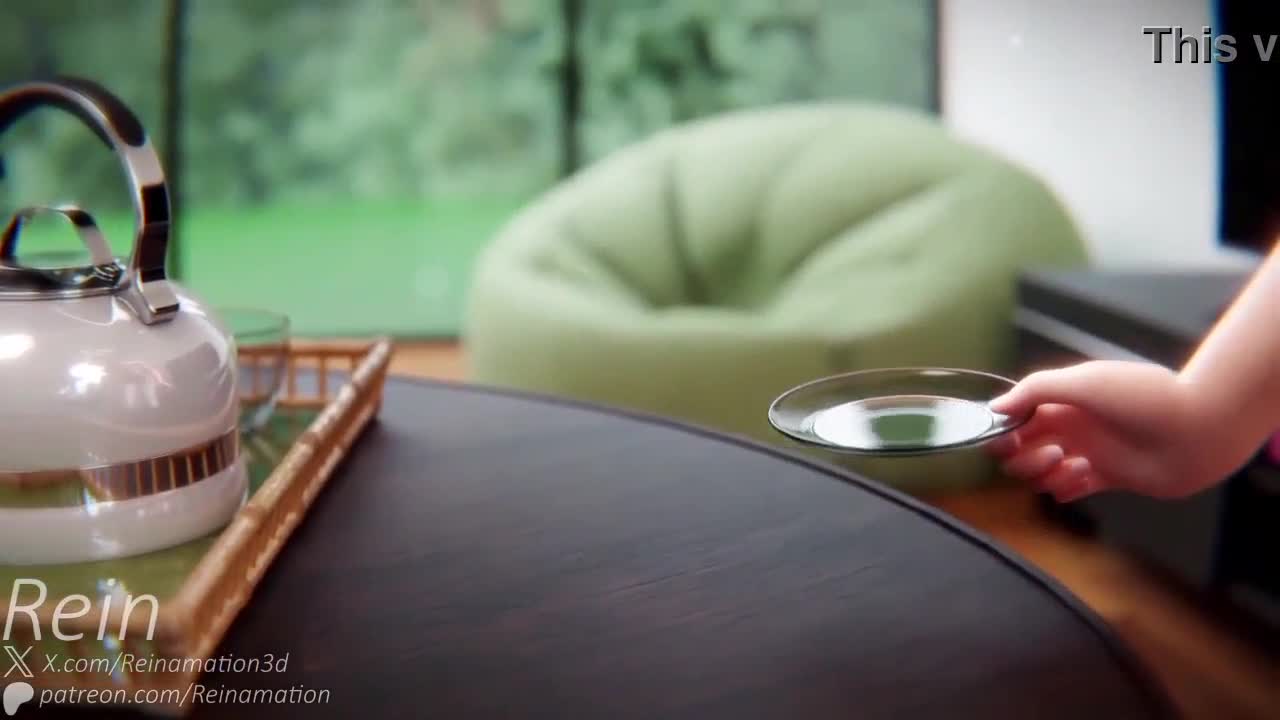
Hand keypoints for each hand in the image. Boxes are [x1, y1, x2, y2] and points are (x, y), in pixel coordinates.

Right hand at [986, 360, 1236, 501]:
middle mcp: (1069, 427)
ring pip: (1039, 474)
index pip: (1013, 418)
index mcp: (1061, 401)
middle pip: (1018, 451)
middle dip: (1022, 457)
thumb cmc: (1145, 398)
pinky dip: (1065, 488)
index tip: (1009, 437)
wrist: (1199, 429)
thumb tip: (996, 408)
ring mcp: (1085, 453)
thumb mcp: (1084, 381)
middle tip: (1051, 452)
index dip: (1002, 430)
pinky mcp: (1104, 478)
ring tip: (1074, 465)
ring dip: (1045, 474)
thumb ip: (1035, 391)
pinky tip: (1084, 477)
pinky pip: (1067, 490)